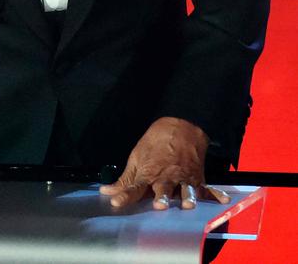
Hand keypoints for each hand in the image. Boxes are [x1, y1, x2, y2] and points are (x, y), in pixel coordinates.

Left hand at [99, 116, 230, 209]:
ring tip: (187, 205)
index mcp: (148, 173)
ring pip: (185, 191)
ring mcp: (183, 179)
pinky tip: (224, 201)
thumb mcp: (137, 158)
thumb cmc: (155, 144)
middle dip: (161, 197)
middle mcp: (166, 178)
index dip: (124, 195)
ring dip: (186, 198)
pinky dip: (217, 196)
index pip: (134, 188)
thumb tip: (106, 192)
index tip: (115, 203)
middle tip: (158, 204)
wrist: (180, 127)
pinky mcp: (197, 178)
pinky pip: (208, 189)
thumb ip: (125, 180)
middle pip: (162, 191)